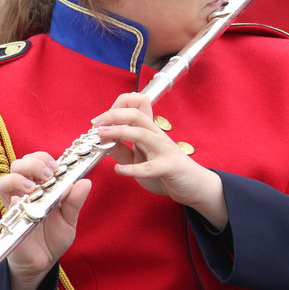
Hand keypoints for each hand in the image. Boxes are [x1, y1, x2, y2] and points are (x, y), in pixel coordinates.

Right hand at [0, 151, 90, 289]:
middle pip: (20, 163)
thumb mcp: (69, 220)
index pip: (38, 161)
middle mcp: (27, 191)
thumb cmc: (54, 238)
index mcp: (44, 187)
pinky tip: (22, 202)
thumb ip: (75, 202)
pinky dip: (12, 197)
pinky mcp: (8, 217)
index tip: (58, 168)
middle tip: (48, 176)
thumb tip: (86, 182)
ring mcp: (15, 203)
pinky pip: (3, 201)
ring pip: (5, 178)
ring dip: (20, 177)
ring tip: (34, 188)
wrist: (42, 262)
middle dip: (34, 163)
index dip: (46, 159)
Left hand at [93, 93, 226, 229]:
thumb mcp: (139, 157)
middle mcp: (156, 135)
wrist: (194, 185)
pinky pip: (150, 167)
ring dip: (119, 132)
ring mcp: (164, 150)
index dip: (118, 106)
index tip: (102, 119)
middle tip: (95, 124)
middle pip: (136, 114)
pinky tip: (118, 171)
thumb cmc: (166, 169)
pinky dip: (132, 169)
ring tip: (101, 136)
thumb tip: (101, 139)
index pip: (137, 103)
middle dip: (113, 114)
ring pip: (141, 134)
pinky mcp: (169, 167)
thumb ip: (121, 148)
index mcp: (150, 130)